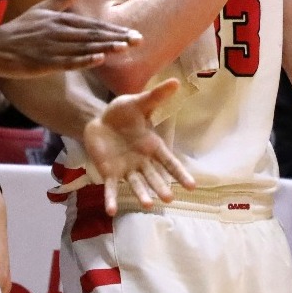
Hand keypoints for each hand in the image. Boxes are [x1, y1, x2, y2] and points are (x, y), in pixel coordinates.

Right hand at [0, 0, 140, 78]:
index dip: (115, 29)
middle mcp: (59, 31)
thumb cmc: (22, 28)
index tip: (135, 33)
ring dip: (105, 47)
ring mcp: (51, 47)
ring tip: (124, 48)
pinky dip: (82, 60)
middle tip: (139, 41)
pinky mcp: (43, 63)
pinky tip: (98, 60)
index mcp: (61, 19)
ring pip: (83, 47)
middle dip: (117, 38)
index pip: (94, 25)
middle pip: (93, 35)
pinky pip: (66, 61)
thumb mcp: (45, 7)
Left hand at [81, 78, 195, 214]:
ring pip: (136, 184)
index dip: (180, 173)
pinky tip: (110, 211)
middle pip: (154, 177)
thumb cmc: (122, 112)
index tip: (192, 185)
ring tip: (148, 204)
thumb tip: (176, 81)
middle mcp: (142, 161)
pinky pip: (111, 188)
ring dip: (142, 194)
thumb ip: (156, 96)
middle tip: (169, 198)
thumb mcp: (139, 102)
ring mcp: (126, 169)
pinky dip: (111, 199)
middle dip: (161, 187)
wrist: (99, 120)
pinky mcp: (109, 173)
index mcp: (152, 146)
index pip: (169, 162)